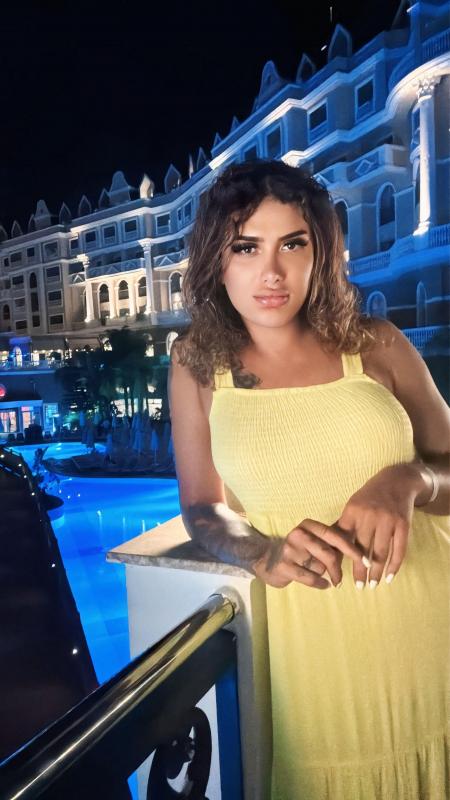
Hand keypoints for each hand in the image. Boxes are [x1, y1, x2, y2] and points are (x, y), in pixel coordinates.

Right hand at [252, 517, 365, 589]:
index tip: (366, 561)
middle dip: (339, 568)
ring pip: (319, 565)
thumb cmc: (297, 550)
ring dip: (329, 575)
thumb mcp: (313, 540)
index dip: (352, 549)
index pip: (335, 535)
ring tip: (332, 580)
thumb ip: (331, 543)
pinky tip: (323, 585)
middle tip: (342, 579)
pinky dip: (319, 583)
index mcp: (308, 525)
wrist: (266, 558)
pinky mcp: (284, 565)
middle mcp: (298, 533)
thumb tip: (359, 552)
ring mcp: (290, 549)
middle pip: (328, 553)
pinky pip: (309, 577)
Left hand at [335, 464, 422, 586]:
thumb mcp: (353, 505)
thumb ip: (343, 525)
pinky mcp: (403, 524)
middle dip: (360, 570)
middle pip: (362, 549)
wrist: (396, 480)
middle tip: (358, 587)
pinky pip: (399, 550)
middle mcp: (370, 516)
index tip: (338, 575)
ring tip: (373, 584)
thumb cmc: (369, 497)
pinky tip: (390, 577)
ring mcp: (388, 520)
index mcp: (352, 511)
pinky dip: (394, 566)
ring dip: (377, 572)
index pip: (343, 540)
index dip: (341, 558)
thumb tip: (329, 549)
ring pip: (380, 552)